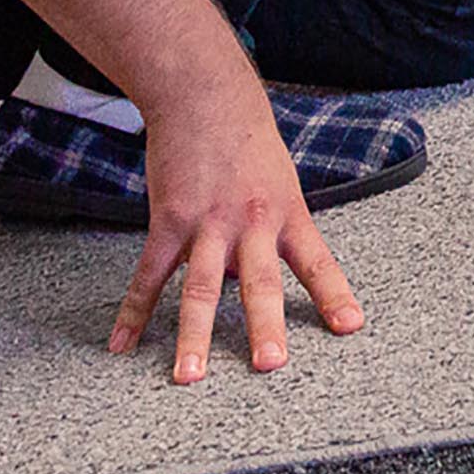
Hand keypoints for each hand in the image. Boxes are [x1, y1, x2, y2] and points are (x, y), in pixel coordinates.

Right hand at [108, 79, 365, 384]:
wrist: (205, 96)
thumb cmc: (249, 142)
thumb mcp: (280, 183)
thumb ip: (272, 234)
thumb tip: (250, 283)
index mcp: (288, 213)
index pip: (317, 262)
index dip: (334, 295)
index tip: (350, 327)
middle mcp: (251, 223)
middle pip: (260, 281)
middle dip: (265, 324)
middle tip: (270, 365)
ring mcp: (207, 224)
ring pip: (200, 288)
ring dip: (193, 335)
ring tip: (189, 376)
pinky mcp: (168, 221)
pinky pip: (150, 275)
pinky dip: (135, 312)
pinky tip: (123, 344)